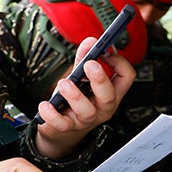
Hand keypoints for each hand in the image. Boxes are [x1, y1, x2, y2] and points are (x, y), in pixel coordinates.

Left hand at [34, 38, 135, 159]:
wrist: (63, 130)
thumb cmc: (75, 100)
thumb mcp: (81, 78)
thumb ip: (85, 59)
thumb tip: (91, 41)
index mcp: (112, 93)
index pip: (126, 77)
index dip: (119, 62)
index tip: (105, 51)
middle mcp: (104, 107)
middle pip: (109, 95)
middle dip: (100, 79)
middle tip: (90, 64)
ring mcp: (87, 119)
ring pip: (87, 110)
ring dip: (75, 95)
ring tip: (64, 83)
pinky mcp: (68, 128)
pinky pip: (62, 123)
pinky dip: (52, 114)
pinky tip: (45, 104)